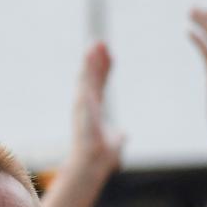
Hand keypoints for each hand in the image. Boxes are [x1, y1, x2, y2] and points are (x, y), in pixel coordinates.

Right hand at [71, 42, 122, 169]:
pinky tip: (89, 57)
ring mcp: (83, 105)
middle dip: (96, 60)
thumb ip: (118, 136)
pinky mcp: (83, 106)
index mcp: (94, 110)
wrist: (94, 164)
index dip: (105, 69)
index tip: (110, 54)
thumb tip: (123, 135)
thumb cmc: (102, 156)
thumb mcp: (115, 142)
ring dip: (90, 61)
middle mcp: (87, 105)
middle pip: (93, 77)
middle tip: (101, 42)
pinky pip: (86, 83)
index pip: (100, 84)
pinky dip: (87, 70)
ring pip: (87, 77)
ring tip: (94, 44)